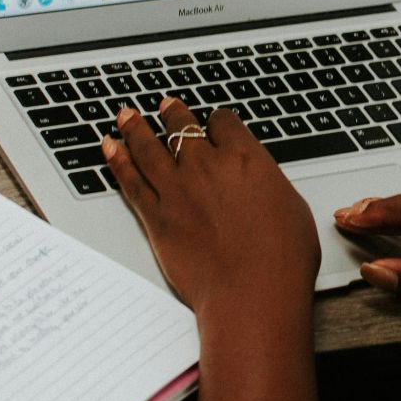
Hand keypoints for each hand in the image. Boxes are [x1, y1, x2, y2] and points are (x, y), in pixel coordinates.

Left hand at [103, 99, 326, 400]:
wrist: (252, 294)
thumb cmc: (281, 260)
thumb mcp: (292, 208)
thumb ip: (266, 186)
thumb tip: (259, 184)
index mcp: (246, 158)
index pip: (223, 123)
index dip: (216, 120)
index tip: (212, 121)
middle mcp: (207, 166)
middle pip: (182, 127)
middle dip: (172, 114)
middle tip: (165, 106)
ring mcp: (177, 189)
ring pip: (148, 146)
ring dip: (134, 127)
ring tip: (125, 115)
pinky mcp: (156, 216)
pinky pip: (130, 180)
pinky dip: (117, 161)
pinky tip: (109, 149)